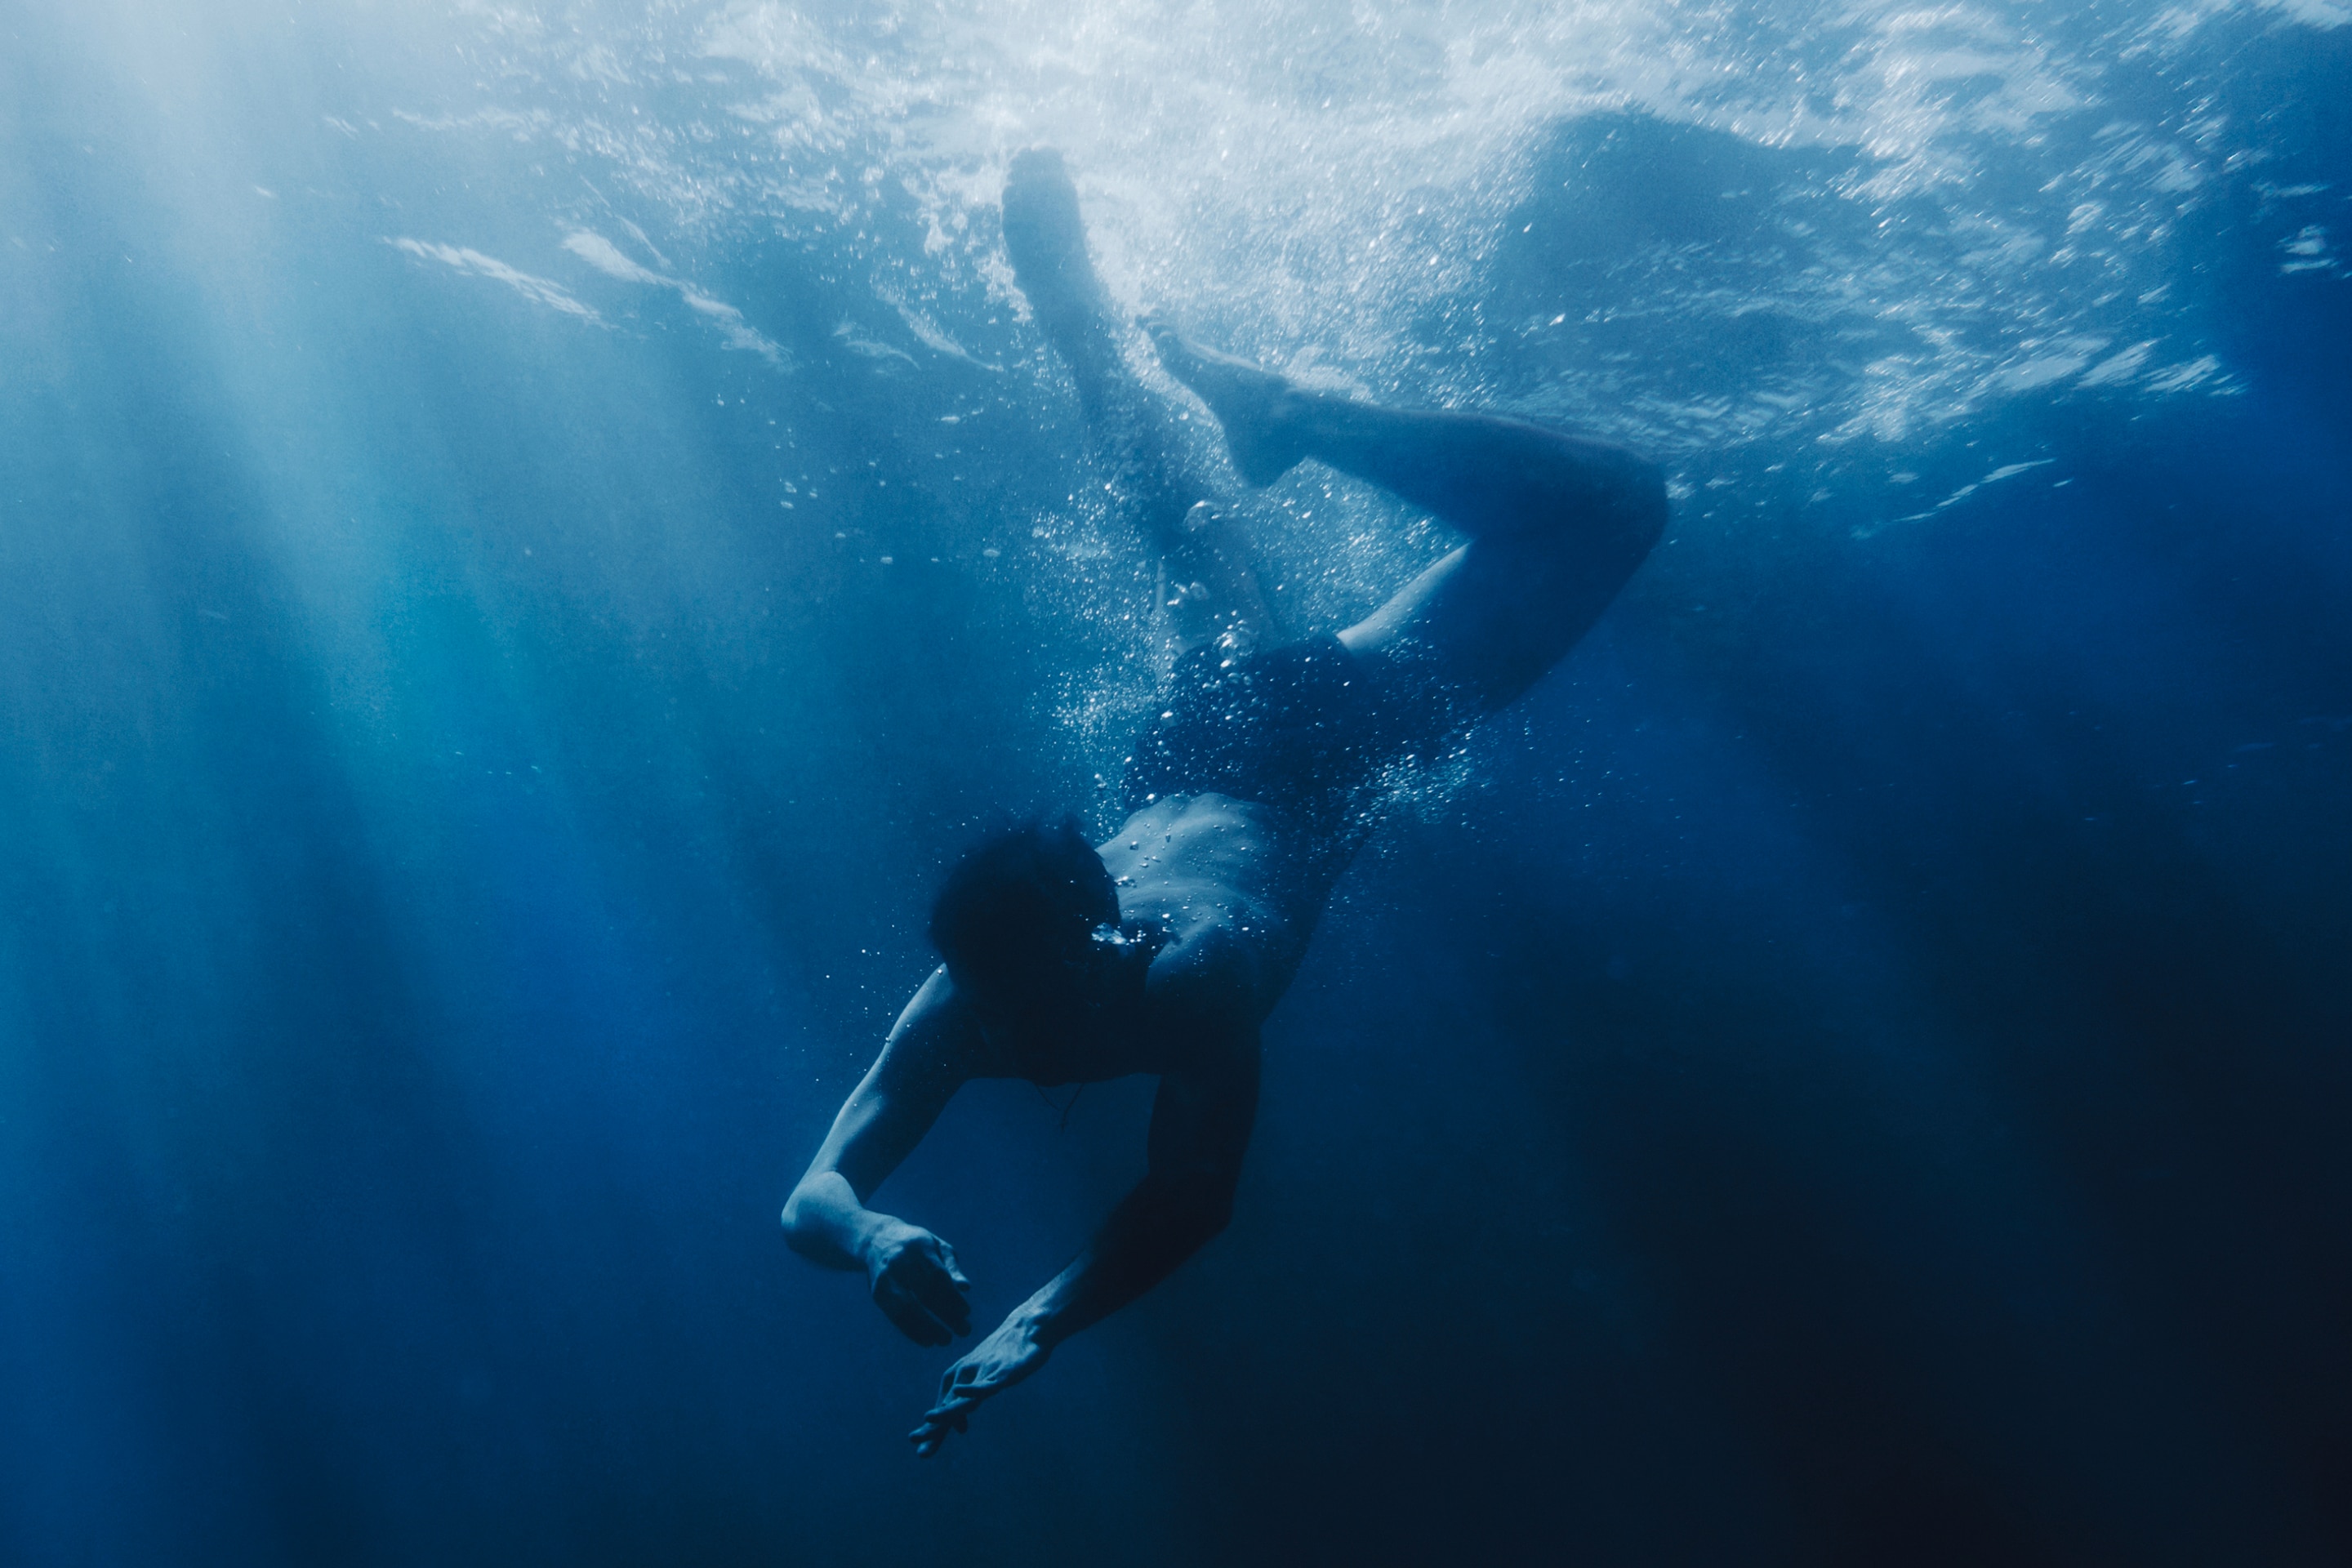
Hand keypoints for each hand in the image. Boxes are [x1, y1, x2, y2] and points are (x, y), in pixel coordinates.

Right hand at [863, 1221, 970, 1345]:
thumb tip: (966, 1287)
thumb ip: (952, 1267)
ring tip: (945, 1340)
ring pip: (906, 1307)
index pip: (937, 1275)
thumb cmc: (917, 1246)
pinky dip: (912, 1331)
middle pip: (924, 1292)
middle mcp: (900, 1262)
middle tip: (965, 1331)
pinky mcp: (877, 1293)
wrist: (877, 1239)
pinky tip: (928, 1340)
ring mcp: (886, 1279)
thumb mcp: (938, 1247)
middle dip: (946, 1314)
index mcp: (919, 1248)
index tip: (966, 1312)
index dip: (952, 1295)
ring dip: (927, 1328)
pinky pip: (895, 1316)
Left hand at [910, 1311, 1051, 1456]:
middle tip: (914, 1441)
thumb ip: (969, 1403)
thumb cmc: (1002, 1354)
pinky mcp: (1004, 1372)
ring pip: (964, 1398)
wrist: (1027, 1327)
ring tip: (928, 1420)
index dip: (933, 1431)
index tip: (921, 1450)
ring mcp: (984, 1373)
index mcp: (959, 1377)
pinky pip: (987, 1383)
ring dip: (946, 1410)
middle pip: (948, 1407)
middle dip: (933, 1427)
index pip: (943, 1409)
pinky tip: (960, 1392)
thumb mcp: (984, 1382)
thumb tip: (958, 1429)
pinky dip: (972, 1387)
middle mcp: (967, 1375)